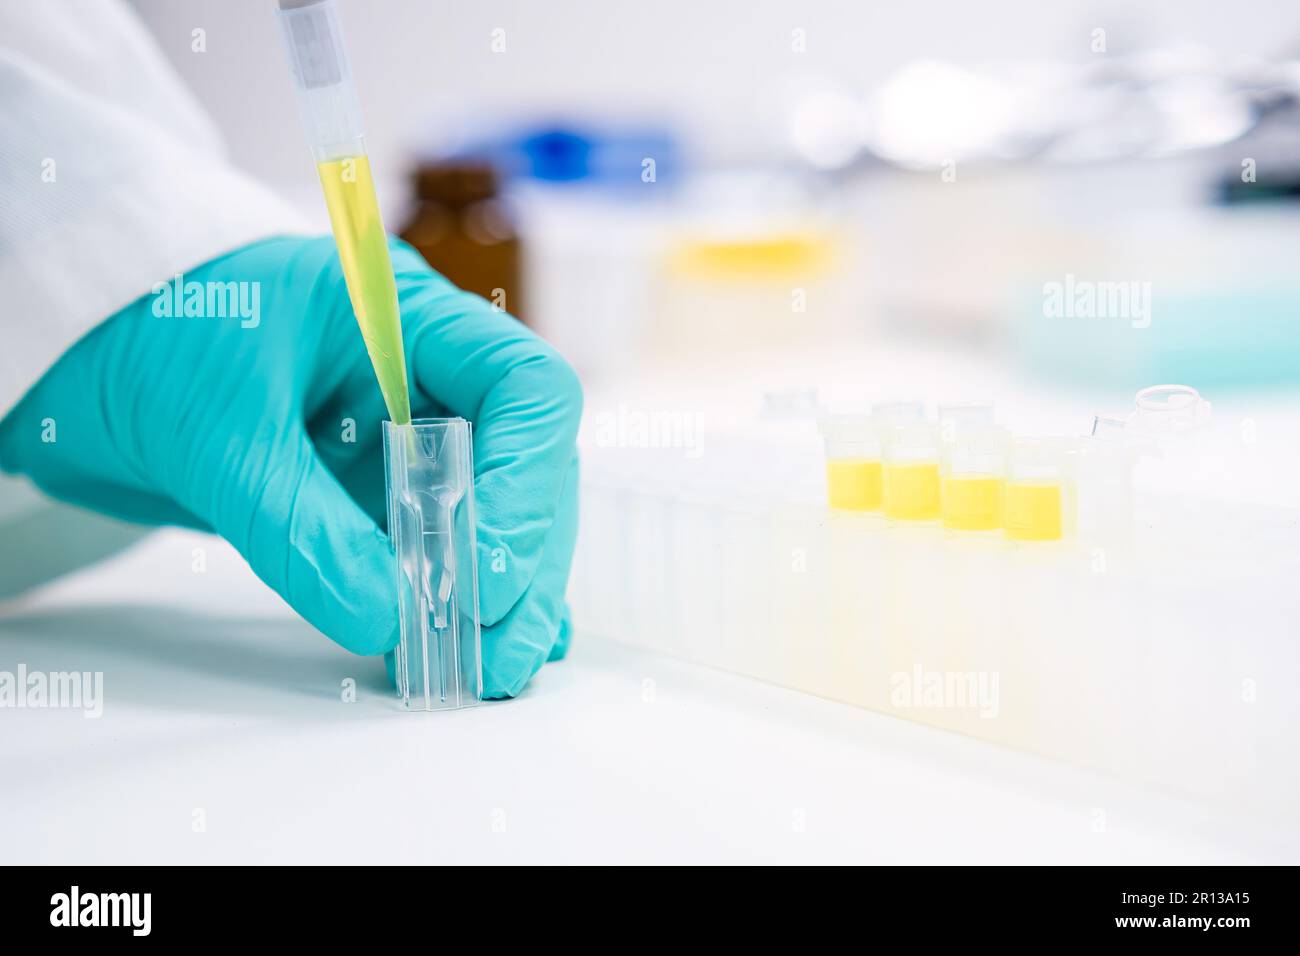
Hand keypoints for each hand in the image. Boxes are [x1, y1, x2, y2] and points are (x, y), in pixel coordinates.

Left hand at [0, 236, 581, 697]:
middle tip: (501, 650)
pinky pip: (433, 547)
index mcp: (409, 319)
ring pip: (490, 516)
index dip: (523, 480)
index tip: (485, 568)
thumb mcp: (220, 430)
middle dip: (522, 560)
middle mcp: (427, 377)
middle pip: (524, 465)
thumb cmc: (147, 338)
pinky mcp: (373, 492)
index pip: (523, 388)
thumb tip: (386, 616)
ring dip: (502, 596)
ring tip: (495, 671)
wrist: (79, 356)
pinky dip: (452, 599)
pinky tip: (472, 650)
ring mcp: (404, 437)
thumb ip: (303, 524)